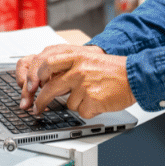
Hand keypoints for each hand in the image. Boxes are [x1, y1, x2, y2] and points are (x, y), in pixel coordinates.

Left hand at [16, 44, 135, 118]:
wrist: (134, 76)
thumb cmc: (110, 69)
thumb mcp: (86, 57)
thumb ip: (66, 64)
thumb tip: (45, 78)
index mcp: (75, 54)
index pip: (45, 63)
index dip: (34, 77)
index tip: (30, 87)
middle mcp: (78, 67)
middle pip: (49, 87)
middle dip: (41, 101)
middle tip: (37, 108)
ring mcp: (84, 83)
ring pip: (67, 102)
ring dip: (76, 103)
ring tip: (90, 95)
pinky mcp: (92, 98)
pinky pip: (81, 111)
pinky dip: (88, 109)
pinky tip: (99, 100)